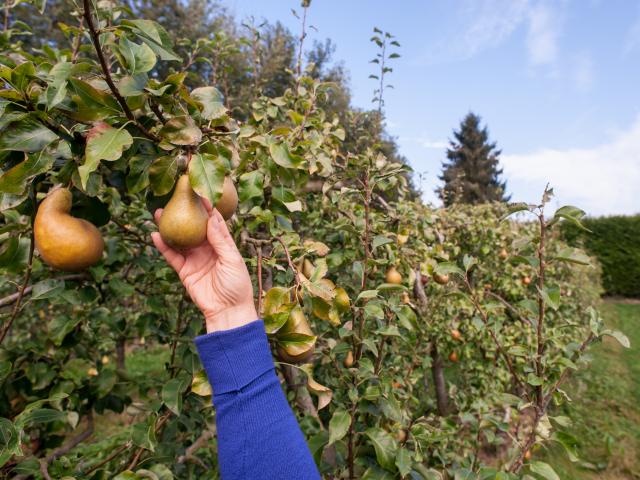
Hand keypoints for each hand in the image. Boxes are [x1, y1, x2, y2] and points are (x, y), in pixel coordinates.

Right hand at [150, 202, 256, 332]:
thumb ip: (220, 240)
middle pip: (193, 228)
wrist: (228, 311)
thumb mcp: (232, 260)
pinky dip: (163, 246)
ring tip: (158, 213)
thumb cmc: (237, 285)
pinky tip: (155, 235)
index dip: (207, 208)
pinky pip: (172, 256)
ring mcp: (195, 259)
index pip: (214, 222)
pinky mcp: (185, 271)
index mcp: (222, 244)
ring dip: (169, 227)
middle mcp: (208, 249)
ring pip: (179, 239)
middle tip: (173, 199)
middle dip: (183, 214)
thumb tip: (212, 218)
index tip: (199, 193)